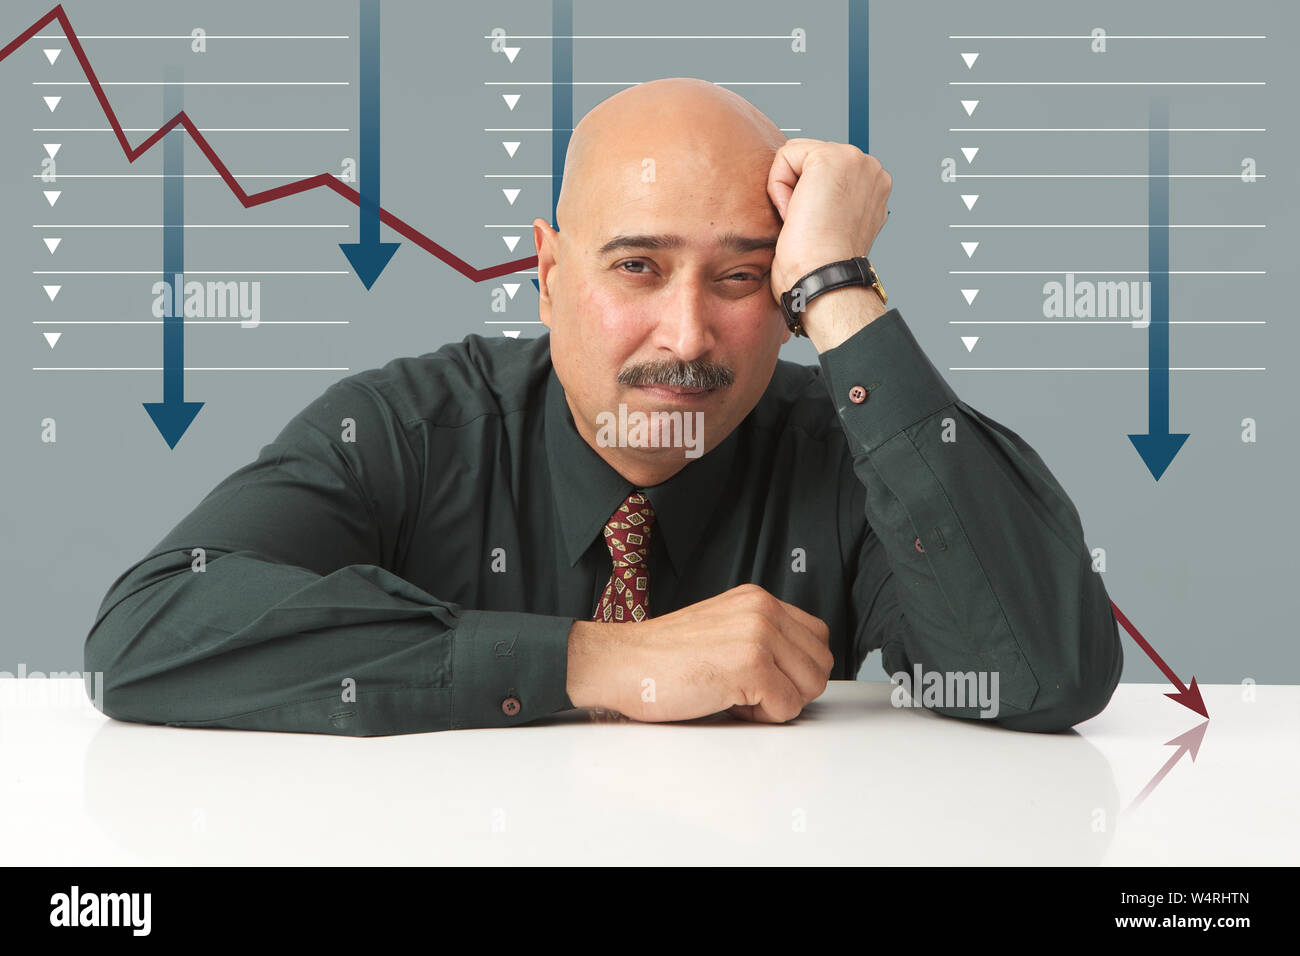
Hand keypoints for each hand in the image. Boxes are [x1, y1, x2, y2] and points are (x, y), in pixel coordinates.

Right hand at [568, 583, 833, 722]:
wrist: (620, 664)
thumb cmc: (661, 658)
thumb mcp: (723, 629)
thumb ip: (761, 636)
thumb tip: (799, 669)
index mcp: (757, 599)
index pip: (817, 637)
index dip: (796, 667)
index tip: (764, 677)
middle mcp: (762, 610)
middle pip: (820, 664)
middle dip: (793, 688)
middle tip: (751, 691)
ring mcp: (759, 636)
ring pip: (810, 686)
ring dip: (779, 702)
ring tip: (738, 695)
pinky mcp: (751, 666)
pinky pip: (787, 707)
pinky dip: (762, 716)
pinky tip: (728, 702)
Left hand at [766, 138, 891, 303]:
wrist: (824, 276)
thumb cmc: (822, 266)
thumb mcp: (834, 226)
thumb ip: (830, 201)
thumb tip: (805, 197)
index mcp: (873, 188)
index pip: (825, 172)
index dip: (810, 199)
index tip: (819, 228)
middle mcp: (870, 170)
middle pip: (810, 160)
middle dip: (800, 191)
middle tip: (810, 226)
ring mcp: (854, 160)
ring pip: (797, 156)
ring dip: (789, 190)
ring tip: (806, 220)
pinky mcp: (830, 156)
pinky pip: (785, 155)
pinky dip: (778, 186)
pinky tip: (796, 211)